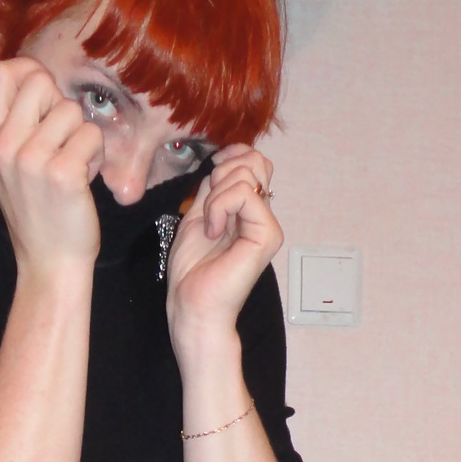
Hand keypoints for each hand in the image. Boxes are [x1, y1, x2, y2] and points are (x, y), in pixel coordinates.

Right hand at [0, 58, 105, 275]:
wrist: (49, 263)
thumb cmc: (37, 212)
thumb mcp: (10, 165)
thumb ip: (16, 122)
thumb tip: (37, 78)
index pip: (0, 73)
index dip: (28, 72)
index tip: (44, 98)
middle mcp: (4, 145)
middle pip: (39, 81)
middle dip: (59, 104)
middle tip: (61, 139)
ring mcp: (31, 159)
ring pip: (71, 109)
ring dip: (81, 135)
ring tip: (73, 164)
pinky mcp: (62, 173)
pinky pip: (91, 135)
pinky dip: (96, 156)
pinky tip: (84, 179)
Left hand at [166, 143, 282, 346]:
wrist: (192, 305)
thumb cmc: (192, 271)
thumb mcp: (197, 215)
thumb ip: (214, 188)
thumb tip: (225, 160)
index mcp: (247, 210)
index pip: (253, 161)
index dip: (231, 156)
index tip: (211, 172)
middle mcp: (262, 215)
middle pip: (255, 160)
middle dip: (222, 172)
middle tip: (208, 208)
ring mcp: (268, 225)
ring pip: (248, 172)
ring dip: (216, 194)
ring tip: (210, 225)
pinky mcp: (268, 235)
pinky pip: (245, 194)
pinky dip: (219, 205)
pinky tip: (213, 231)